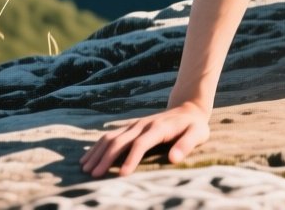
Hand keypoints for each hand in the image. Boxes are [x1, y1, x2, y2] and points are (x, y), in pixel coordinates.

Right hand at [80, 103, 209, 177]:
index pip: (141, 143)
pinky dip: (97, 146)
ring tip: (85, 168)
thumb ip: (186, 145)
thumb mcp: (198, 133)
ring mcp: (135, 125)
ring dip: (97, 152)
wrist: (188, 109)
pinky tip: (87, 158)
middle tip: (94, 175)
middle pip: (120, 141)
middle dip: (106, 158)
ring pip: (111, 137)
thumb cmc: (194, 126)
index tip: (122, 175)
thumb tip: (174, 159)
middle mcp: (143, 125)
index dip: (131, 159)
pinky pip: (110, 135)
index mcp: (159, 128)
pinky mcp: (130, 127)